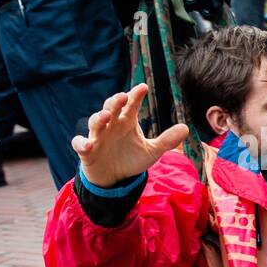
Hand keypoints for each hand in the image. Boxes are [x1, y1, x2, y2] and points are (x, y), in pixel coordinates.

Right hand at [72, 84, 188, 187]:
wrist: (114, 179)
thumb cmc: (131, 159)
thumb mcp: (151, 151)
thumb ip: (167, 140)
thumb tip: (186, 128)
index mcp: (127, 121)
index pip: (131, 104)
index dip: (135, 95)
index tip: (143, 88)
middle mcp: (112, 125)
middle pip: (111, 107)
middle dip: (115, 101)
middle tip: (122, 97)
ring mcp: (98, 136)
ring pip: (95, 122)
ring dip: (99, 117)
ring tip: (106, 116)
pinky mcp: (87, 151)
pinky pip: (80, 144)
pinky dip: (82, 143)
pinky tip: (88, 144)